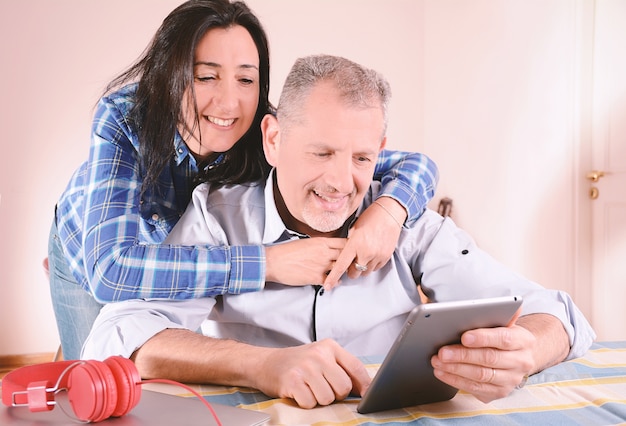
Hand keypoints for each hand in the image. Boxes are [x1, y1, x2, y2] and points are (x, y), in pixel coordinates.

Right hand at [253, 339, 370, 408]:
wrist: (265, 363)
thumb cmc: (298, 363)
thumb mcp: (321, 357)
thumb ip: (343, 369)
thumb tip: (366, 389)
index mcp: (329, 346)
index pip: (356, 367)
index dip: (364, 385)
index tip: (366, 395)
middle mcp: (318, 354)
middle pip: (343, 387)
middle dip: (335, 394)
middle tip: (322, 387)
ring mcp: (305, 367)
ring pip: (327, 398)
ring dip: (319, 399)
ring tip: (309, 388)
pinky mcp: (293, 381)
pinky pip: (310, 403)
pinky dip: (305, 403)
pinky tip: (299, 392)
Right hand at [265, 238, 345, 285]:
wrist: (274, 262)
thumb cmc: (286, 252)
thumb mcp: (306, 242)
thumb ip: (320, 245)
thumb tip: (328, 248)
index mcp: (321, 242)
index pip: (345, 242)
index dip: (350, 247)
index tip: (352, 251)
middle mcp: (324, 252)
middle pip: (346, 255)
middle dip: (350, 260)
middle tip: (351, 263)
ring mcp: (321, 265)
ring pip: (341, 268)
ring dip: (342, 271)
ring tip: (341, 273)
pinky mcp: (316, 277)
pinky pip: (333, 281)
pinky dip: (335, 282)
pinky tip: (334, 282)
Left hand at [324, 197, 405, 289]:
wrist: (389, 214)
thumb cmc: (370, 218)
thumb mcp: (354, 229)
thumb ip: (348, 244)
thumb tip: (344, 256)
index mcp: (354, 244)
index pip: (341, 265)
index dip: (333, 277)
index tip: (327, 286)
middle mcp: (366, 252)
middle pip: (354, 273)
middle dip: (351, 270)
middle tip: (351, 262)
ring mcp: (377, 255)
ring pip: (366, 272)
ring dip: (362, 268)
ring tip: (363, 255)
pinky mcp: (386, 256)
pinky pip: (376, 268)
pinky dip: (372, 264)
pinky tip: (372, 253)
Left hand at [430, 314, 535, 402]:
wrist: (518, 357)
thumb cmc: (504, 336)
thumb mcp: (506, 324)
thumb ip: (500, 314)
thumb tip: (502, 304)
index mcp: (523, 341)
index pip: (504, 339)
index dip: (483, 338)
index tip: (464, 337)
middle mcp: (521, 362)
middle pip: (489, 358)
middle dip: (462, 355)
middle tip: (442, 352)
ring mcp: (510, 380)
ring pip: (481, 375)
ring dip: (455, 369)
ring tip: (438, 361)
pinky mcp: (499, 393)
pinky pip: (475, 388)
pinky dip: (455, 380)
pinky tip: (443, 372)